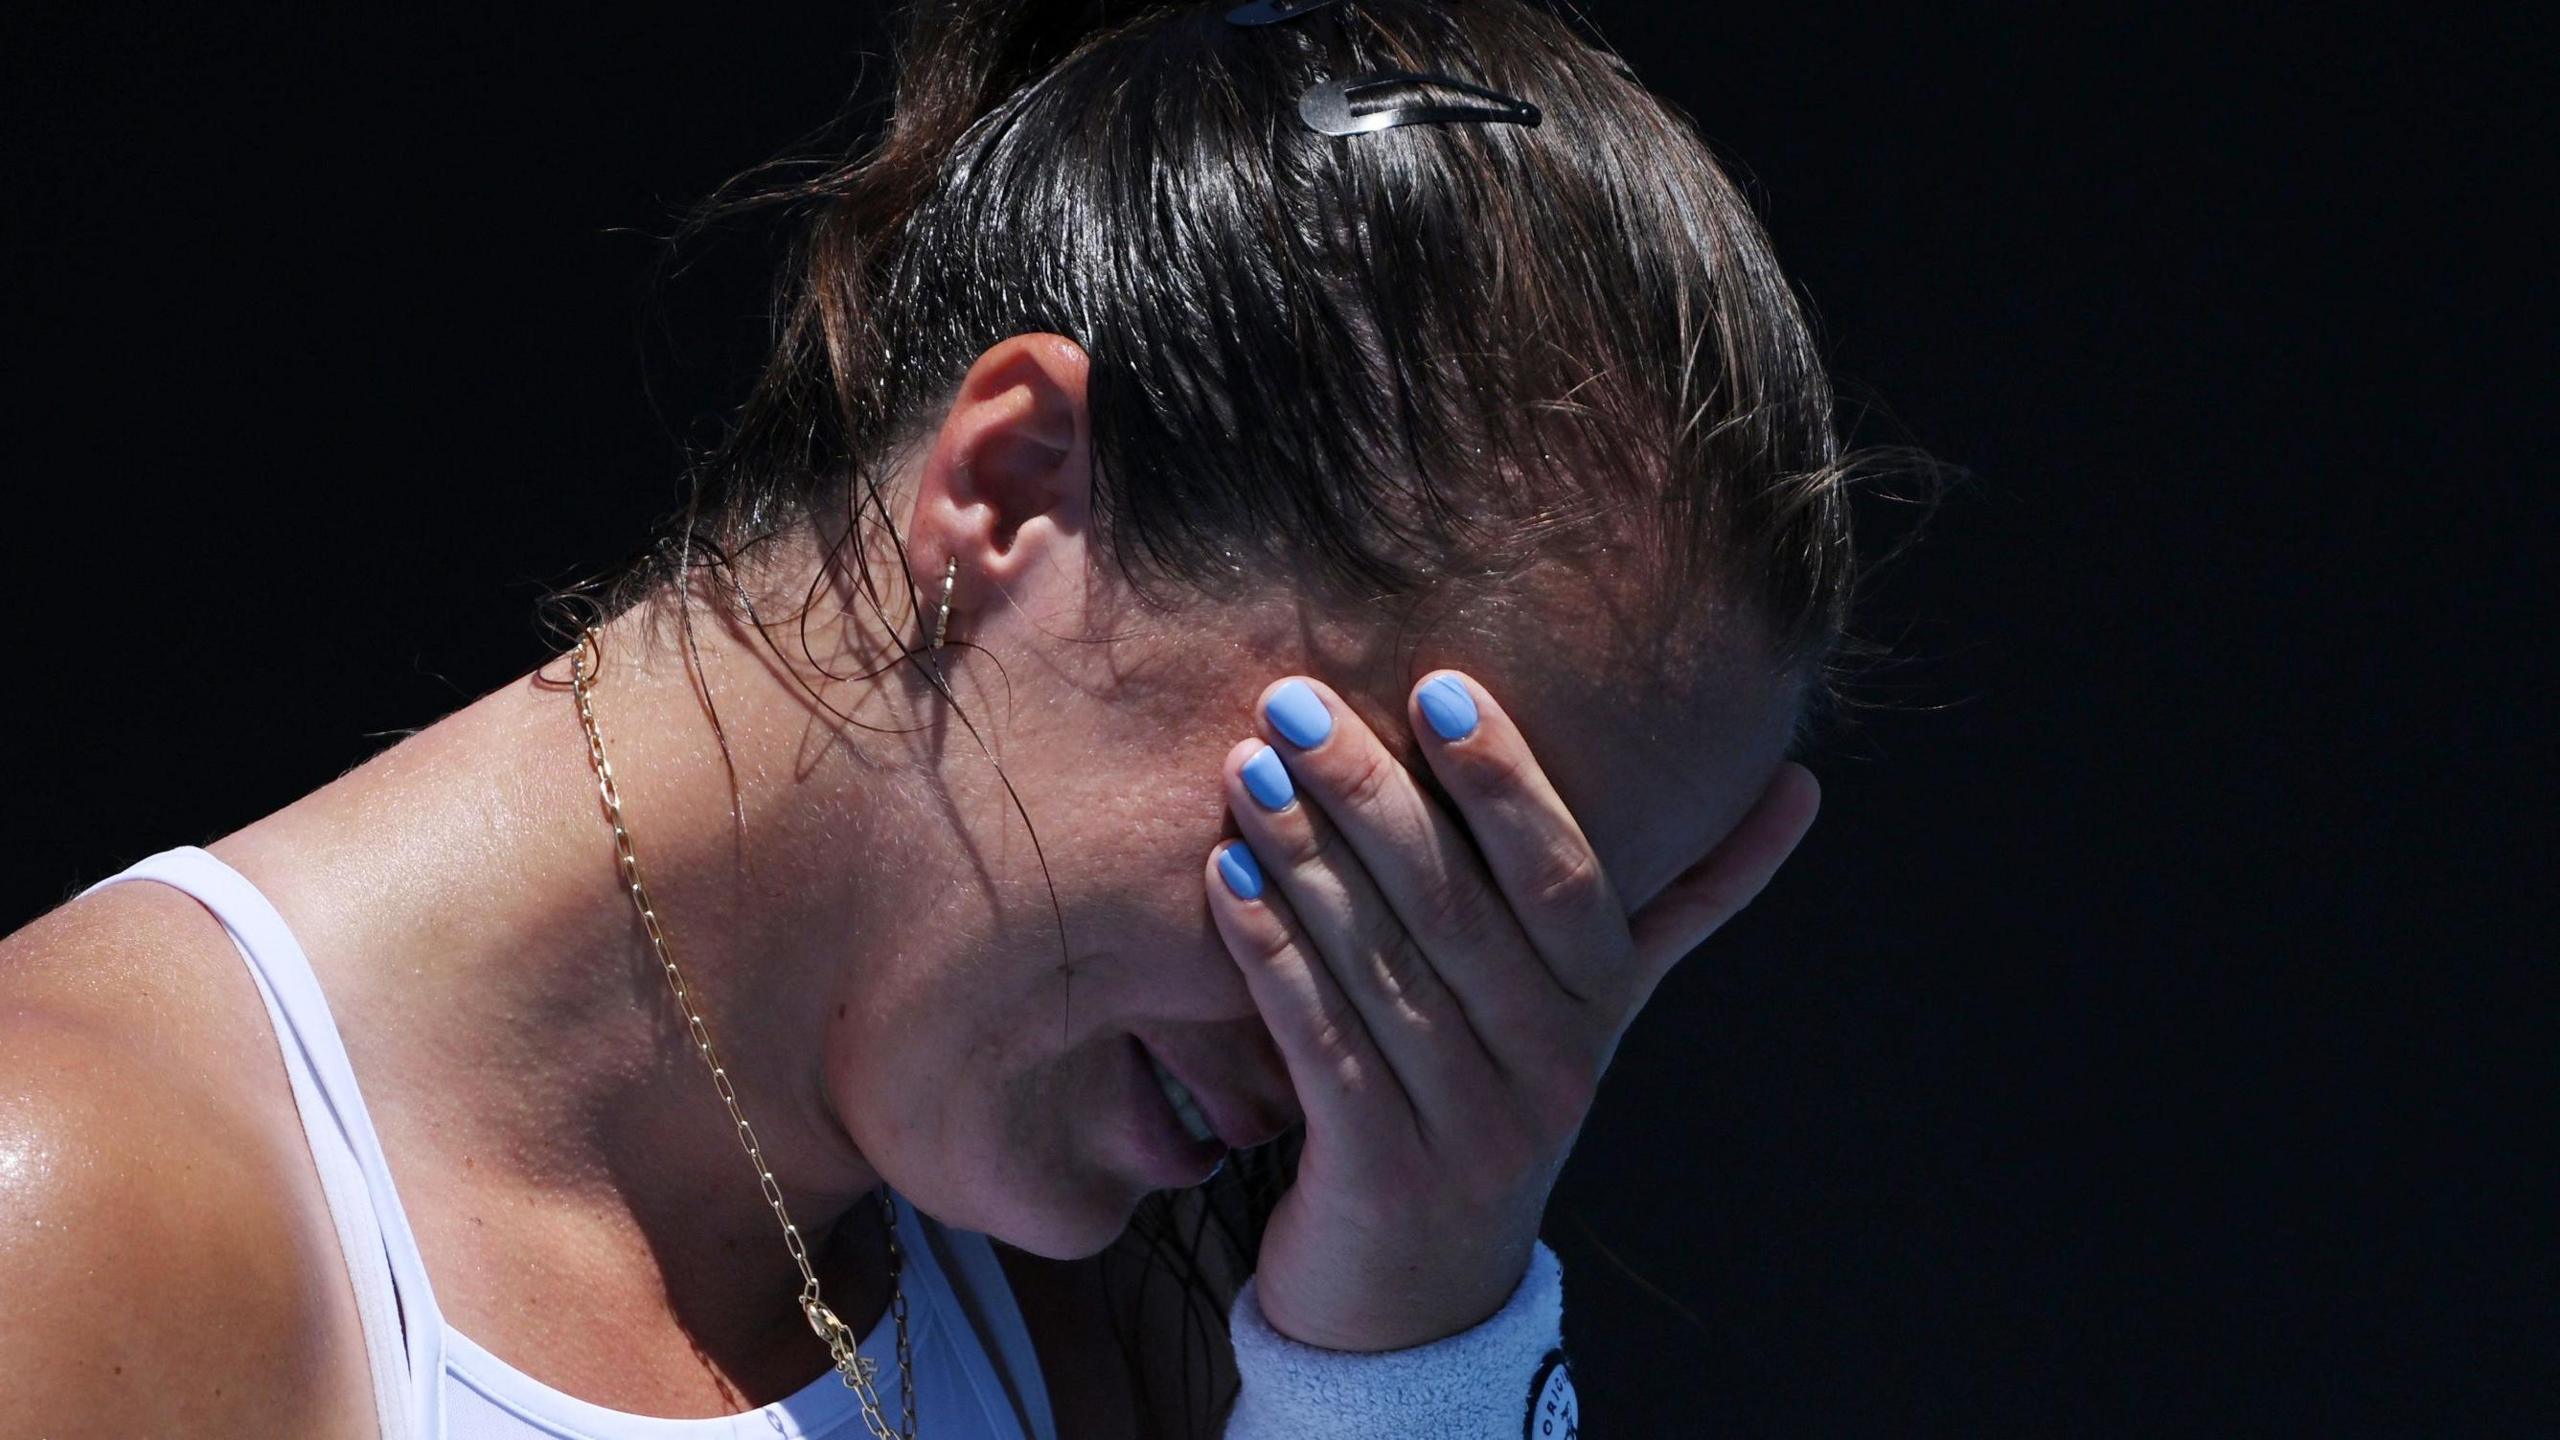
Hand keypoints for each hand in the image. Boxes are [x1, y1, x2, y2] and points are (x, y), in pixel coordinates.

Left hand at [1203, 670, 1820, 1351]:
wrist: (1420, 1303)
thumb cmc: (1496, 1101)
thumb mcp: (1597, 1007)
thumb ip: (1686, 898)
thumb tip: (1803, 783)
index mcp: (1599, 1010)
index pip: (1563, 876)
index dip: (1504, 780)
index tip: (1437, 684)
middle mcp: (1551, 1069)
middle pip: (1457, 908)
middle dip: (1372, 793)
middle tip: (1296, 700)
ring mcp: (1470, 1129)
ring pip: (1381, 965)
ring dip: (1305, 857)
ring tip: (1244, 767)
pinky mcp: (1382, 1176)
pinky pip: (1321, 1042)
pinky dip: (1271, 954)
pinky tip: (1223, 878)